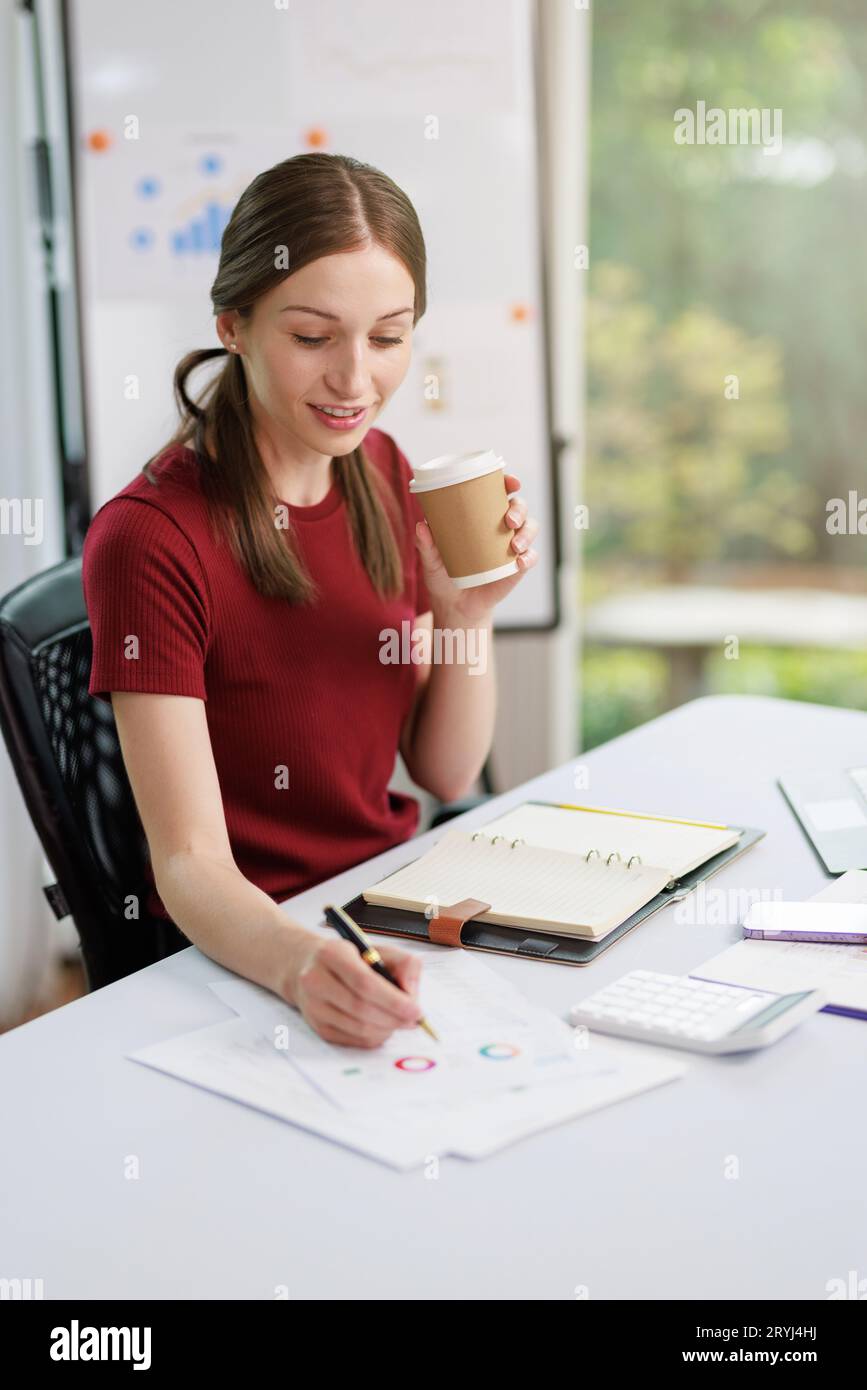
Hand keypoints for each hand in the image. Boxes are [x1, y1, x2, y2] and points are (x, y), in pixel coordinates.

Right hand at [286, 936, 422, 1046]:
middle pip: (361, 1008)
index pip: (364, 982)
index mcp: (332, 954)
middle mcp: (316, 980)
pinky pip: (352, 1040)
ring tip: (400, 1022)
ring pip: (357, 1028)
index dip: (393, 1000)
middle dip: (394, 1017)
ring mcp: (313, 1006)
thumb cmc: (351, 958)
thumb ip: (403, 964)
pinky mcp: (317, 1026)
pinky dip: (374, 1037)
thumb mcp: (378, 949)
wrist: (310, 967)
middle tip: (413, 1019)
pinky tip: (383, 1027)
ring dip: (386, 1029)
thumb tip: (411, 994)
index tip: (416, 1009)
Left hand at [414, 472, 538, 624]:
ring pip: (530, 528)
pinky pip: (530, 557)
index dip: (509, 482)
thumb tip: (420, 526)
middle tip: (509, 520)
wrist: (454, 604)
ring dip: (527, 533)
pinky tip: (519, 563)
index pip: (499, 491)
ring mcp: (511, 546)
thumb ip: (425, 544)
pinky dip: (529, 558)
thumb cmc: (442, 574)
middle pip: (519, 507)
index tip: (511, 482)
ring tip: (515, 545)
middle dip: (519, 508)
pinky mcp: (517, 566)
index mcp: (481, 515)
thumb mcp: (431, 560)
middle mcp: (500, 526)